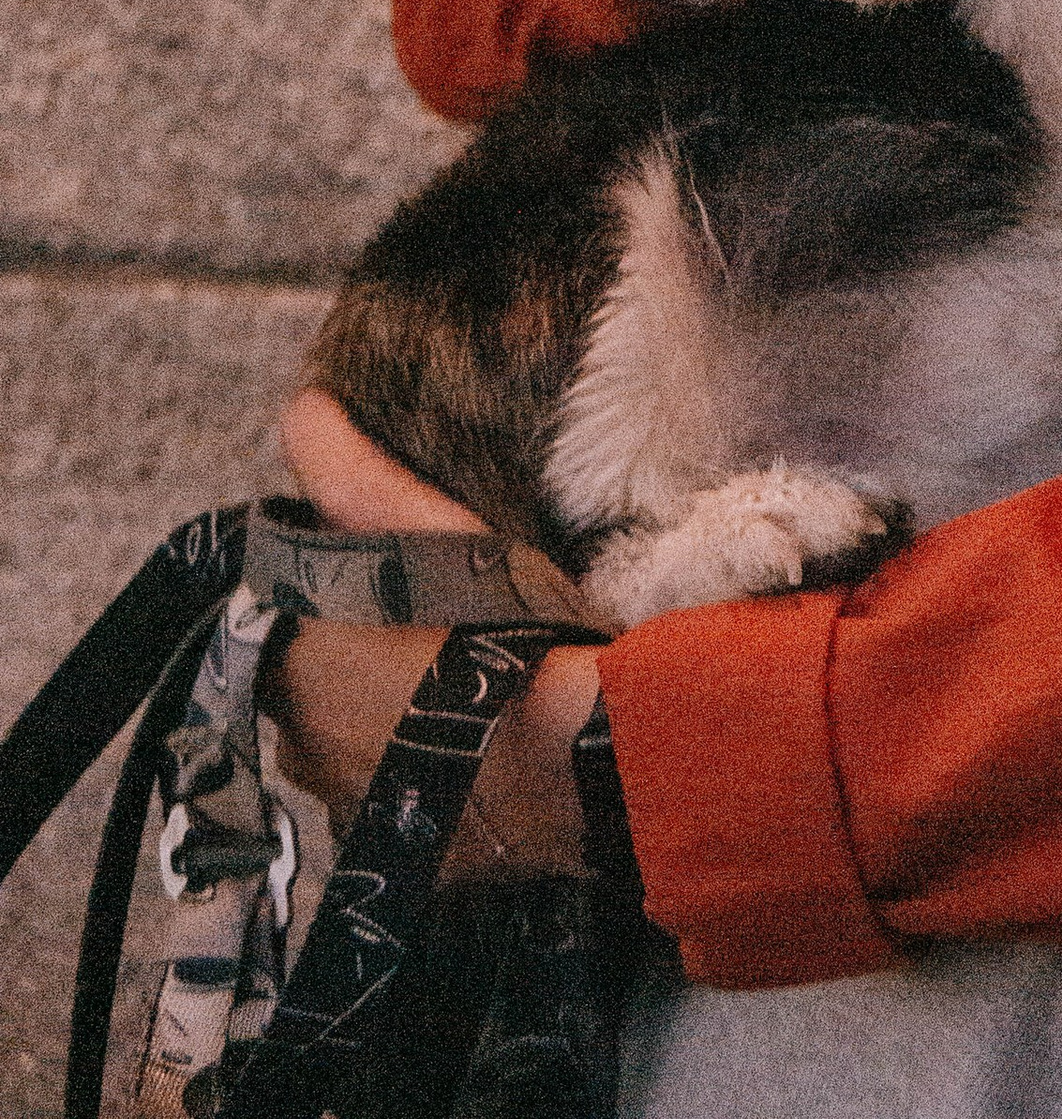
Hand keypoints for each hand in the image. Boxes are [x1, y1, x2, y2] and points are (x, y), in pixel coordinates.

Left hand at [268, 387, 598, 878]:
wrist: (581, 756)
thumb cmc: (497, 632)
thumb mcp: (426, 530)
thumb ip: (351, 472)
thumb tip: (301, 408)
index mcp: (290, 665)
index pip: (275, 617)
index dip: (324, 592)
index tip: (379, 578)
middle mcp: (299, 748)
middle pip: (307, 684)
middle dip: (349, 657)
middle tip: (425, 623)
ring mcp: (347, 811)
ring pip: (347, 746)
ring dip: (381, 719)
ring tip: (453, 685)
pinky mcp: (402, 860)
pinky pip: (394, 803)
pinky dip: (418, 776)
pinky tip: (470, 750)